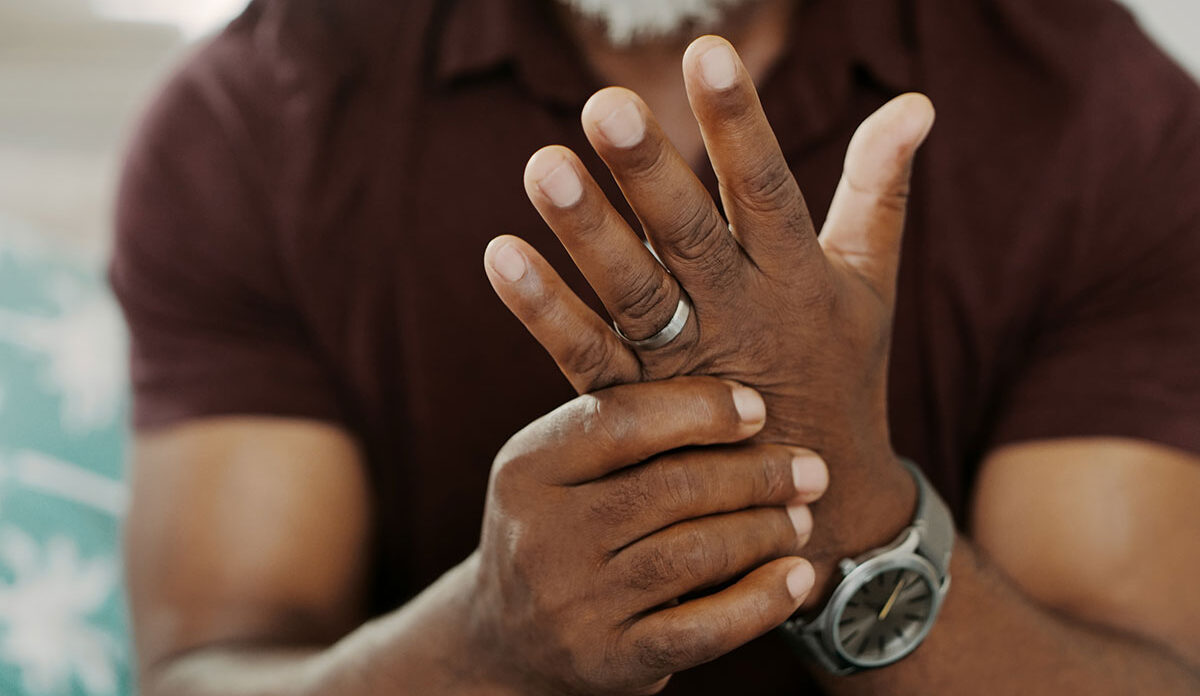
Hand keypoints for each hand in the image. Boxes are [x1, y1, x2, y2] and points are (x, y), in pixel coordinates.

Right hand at [463, 377, 826, 694]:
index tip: (758, 408)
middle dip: (756, 474)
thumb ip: (621, 426)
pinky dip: (760, 602)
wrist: (507, 639)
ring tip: (800, 517)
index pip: (622, 420)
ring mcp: (573, 604)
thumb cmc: (559, 529)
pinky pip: (701, 629)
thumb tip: (737, 392)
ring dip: (764, 530)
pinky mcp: (609, 660)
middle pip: (670, 488)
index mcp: (528, 468)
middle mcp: (542, 535)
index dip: (700, 409)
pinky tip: (796, 577)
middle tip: (809, 469)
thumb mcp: (556, 467)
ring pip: (693, 554)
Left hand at [484, 36, 932, 579]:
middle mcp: (739, 315)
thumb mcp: (870, 282)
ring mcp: (684, 365)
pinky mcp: (638, 407)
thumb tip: (918, 101)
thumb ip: (880, 190)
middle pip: (690, 237)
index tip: (709, 53)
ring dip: (588, 233)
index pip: (767, 189)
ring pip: (634, 293)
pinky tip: (501, 256)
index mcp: (796, 276)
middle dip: (651, 173)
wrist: (818, 507)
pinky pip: (587, 357)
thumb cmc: (843, 372)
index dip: (740, 124)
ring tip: (542, 167)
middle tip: (606, 108)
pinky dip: (543, 313)